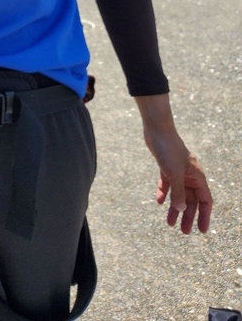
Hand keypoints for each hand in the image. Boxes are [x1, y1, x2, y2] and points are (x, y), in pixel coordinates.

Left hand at [135, 94, 212, 233]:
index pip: (205, 201)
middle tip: (184, 232)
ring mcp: (178, 171)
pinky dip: (164, 193)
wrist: (157, 129)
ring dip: (175, 208)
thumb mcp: (173, 173)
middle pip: (191, 200)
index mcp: (197, 177)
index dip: (205, 216)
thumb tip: (181, 209)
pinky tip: (158, 202)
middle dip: (188, 216)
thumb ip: (178, 192)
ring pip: (179, 194)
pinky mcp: (166, 166)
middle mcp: (189, 175)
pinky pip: (167, 184)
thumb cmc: (168, 149)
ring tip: (169, 223)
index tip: (202, 231)